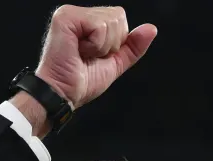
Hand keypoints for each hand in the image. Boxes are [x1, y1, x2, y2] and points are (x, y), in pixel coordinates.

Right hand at [36, 5, 157, 108]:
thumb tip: (151, 29)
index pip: (119, 19)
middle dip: (110, 44)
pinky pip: (99, 26)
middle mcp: (78, 15)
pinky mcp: (65, 18)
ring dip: (101, 46)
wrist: (61, 94)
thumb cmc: (79, 83)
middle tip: (87, 56)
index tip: (94, 56)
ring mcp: (70, 13)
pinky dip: (95, 45)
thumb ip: (132, 47)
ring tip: (81, 55)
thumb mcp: (113, 64)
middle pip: (118, 16)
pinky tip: (77, 51)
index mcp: (87, 22)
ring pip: (111, 21)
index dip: (115, 42)